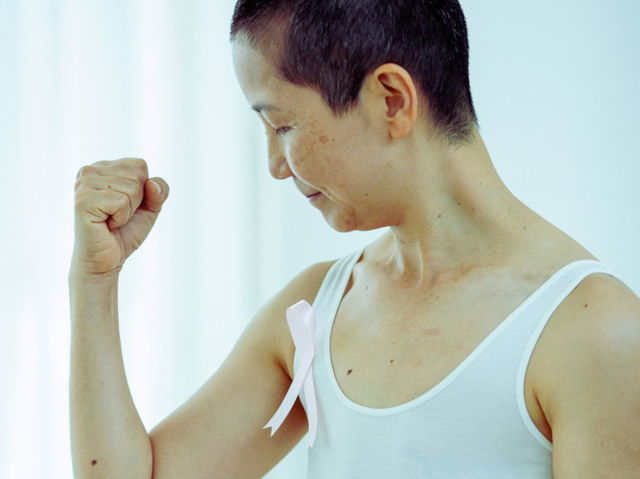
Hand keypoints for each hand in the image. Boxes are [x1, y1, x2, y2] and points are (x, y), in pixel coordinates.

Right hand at [70, 158, 168, 277]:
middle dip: (136, 200)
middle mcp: (89, 171)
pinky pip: (121, 201)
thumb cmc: (124, 232)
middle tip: (117, 215)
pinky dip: (121, 218)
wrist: (106, 260)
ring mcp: (84, 184)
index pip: (139, 165)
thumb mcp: (150, 207)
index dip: (143, 190)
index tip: (125, 205)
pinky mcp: (83, 200)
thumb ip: (159, 190)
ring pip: (131, 187)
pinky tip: (106, 225)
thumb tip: (152, 184)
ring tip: (111, 220)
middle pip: (137, 174)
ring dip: (128, 210)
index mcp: (102, 168)